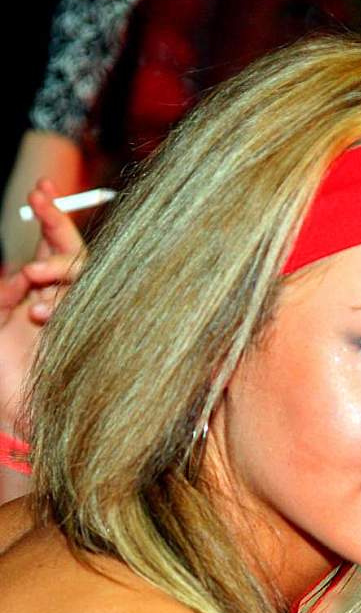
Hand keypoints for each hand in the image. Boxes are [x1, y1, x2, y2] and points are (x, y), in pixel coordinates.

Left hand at [0, 178, 85, 431]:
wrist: (21, 424)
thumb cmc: (5, 379)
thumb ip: (4, 295)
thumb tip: (22, 273)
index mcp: (43, 292)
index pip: (54, 245)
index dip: (50, 215)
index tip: (41, 188)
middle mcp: (67, 301)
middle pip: (77, 256)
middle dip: (58, 236)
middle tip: (36, 229)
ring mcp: (84, 319)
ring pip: (88, 278)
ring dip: (61, 273)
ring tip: (31, 286)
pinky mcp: (97, 339)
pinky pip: (99, 309)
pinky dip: (69, 303)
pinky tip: (43, 315)